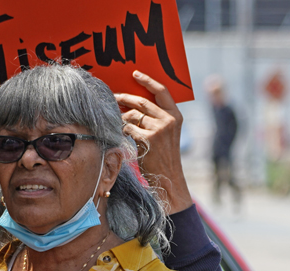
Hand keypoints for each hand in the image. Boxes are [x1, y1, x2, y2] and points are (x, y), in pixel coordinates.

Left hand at [115, 71, 192, 213]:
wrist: (169, 177)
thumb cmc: (164, 156)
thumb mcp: (167, 133)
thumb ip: (156, 117)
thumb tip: (131, 103)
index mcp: (176, 115)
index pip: (162, 91)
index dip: (147, 80)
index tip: (135, 74)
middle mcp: (170, 120)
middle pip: (141, 101)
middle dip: (124, 98)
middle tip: (113, 97)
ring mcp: (160, 129)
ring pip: (132, 115)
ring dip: (121, 118)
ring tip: (117, 122)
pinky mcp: (149, 138)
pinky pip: (128, 128)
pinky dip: (122, 130)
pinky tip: (121, 134)